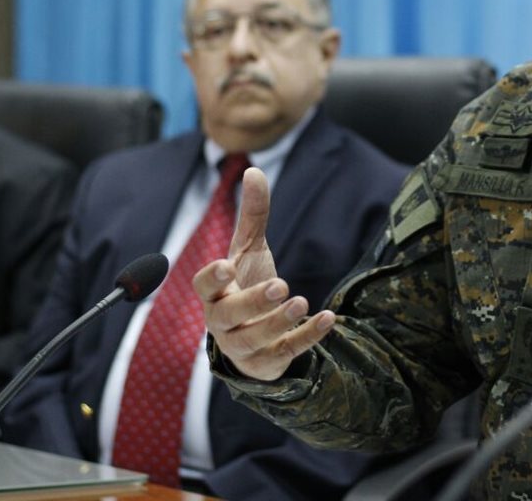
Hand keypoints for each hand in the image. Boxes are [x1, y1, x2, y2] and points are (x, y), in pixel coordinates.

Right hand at [194, 166, 335, 380]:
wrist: (256, 339)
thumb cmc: (246, 286)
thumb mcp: (249, 251)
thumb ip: (252, 215)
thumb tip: (253, 170)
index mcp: (215, 293)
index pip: (203, 286)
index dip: (212, 278)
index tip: (227, 265)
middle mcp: (223, 321)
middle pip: (228, 314)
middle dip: (253, 301)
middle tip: (280, 285)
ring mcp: (244, 345)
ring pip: (254, 338)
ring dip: (278, 321)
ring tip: (302, 301)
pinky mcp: (268, 361)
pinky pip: (286, 351)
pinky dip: (307, 336)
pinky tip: (328, 319)